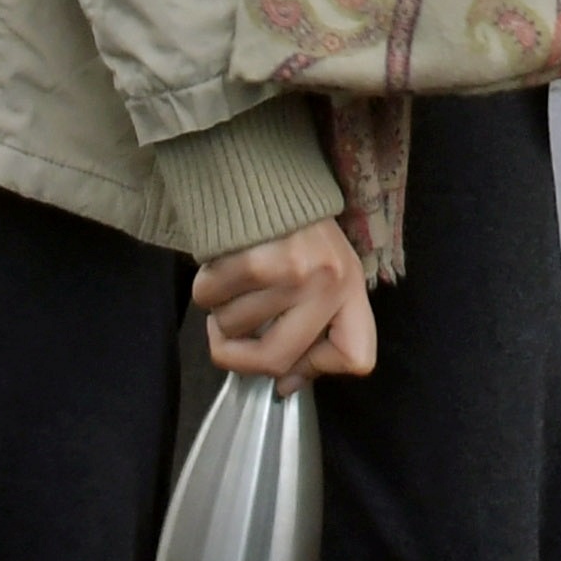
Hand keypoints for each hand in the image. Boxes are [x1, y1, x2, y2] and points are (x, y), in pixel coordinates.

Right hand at [189, 219, 379, 381]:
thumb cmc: (296, 233)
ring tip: (232, 286)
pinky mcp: (252, 257)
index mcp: (351, 288)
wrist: (267, 175)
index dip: (317, 370)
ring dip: (220, 316)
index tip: (290, 361)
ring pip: (234, 329)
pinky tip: (218, 270)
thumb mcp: (326, 275)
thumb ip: (314, 330)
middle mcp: (327, 282)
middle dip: (240, 357)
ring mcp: (291, 271)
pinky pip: (209, 301)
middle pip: (276, 360)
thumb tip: (284, 385)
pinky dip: (204, 292)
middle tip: (230, 337)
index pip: (356, 356)